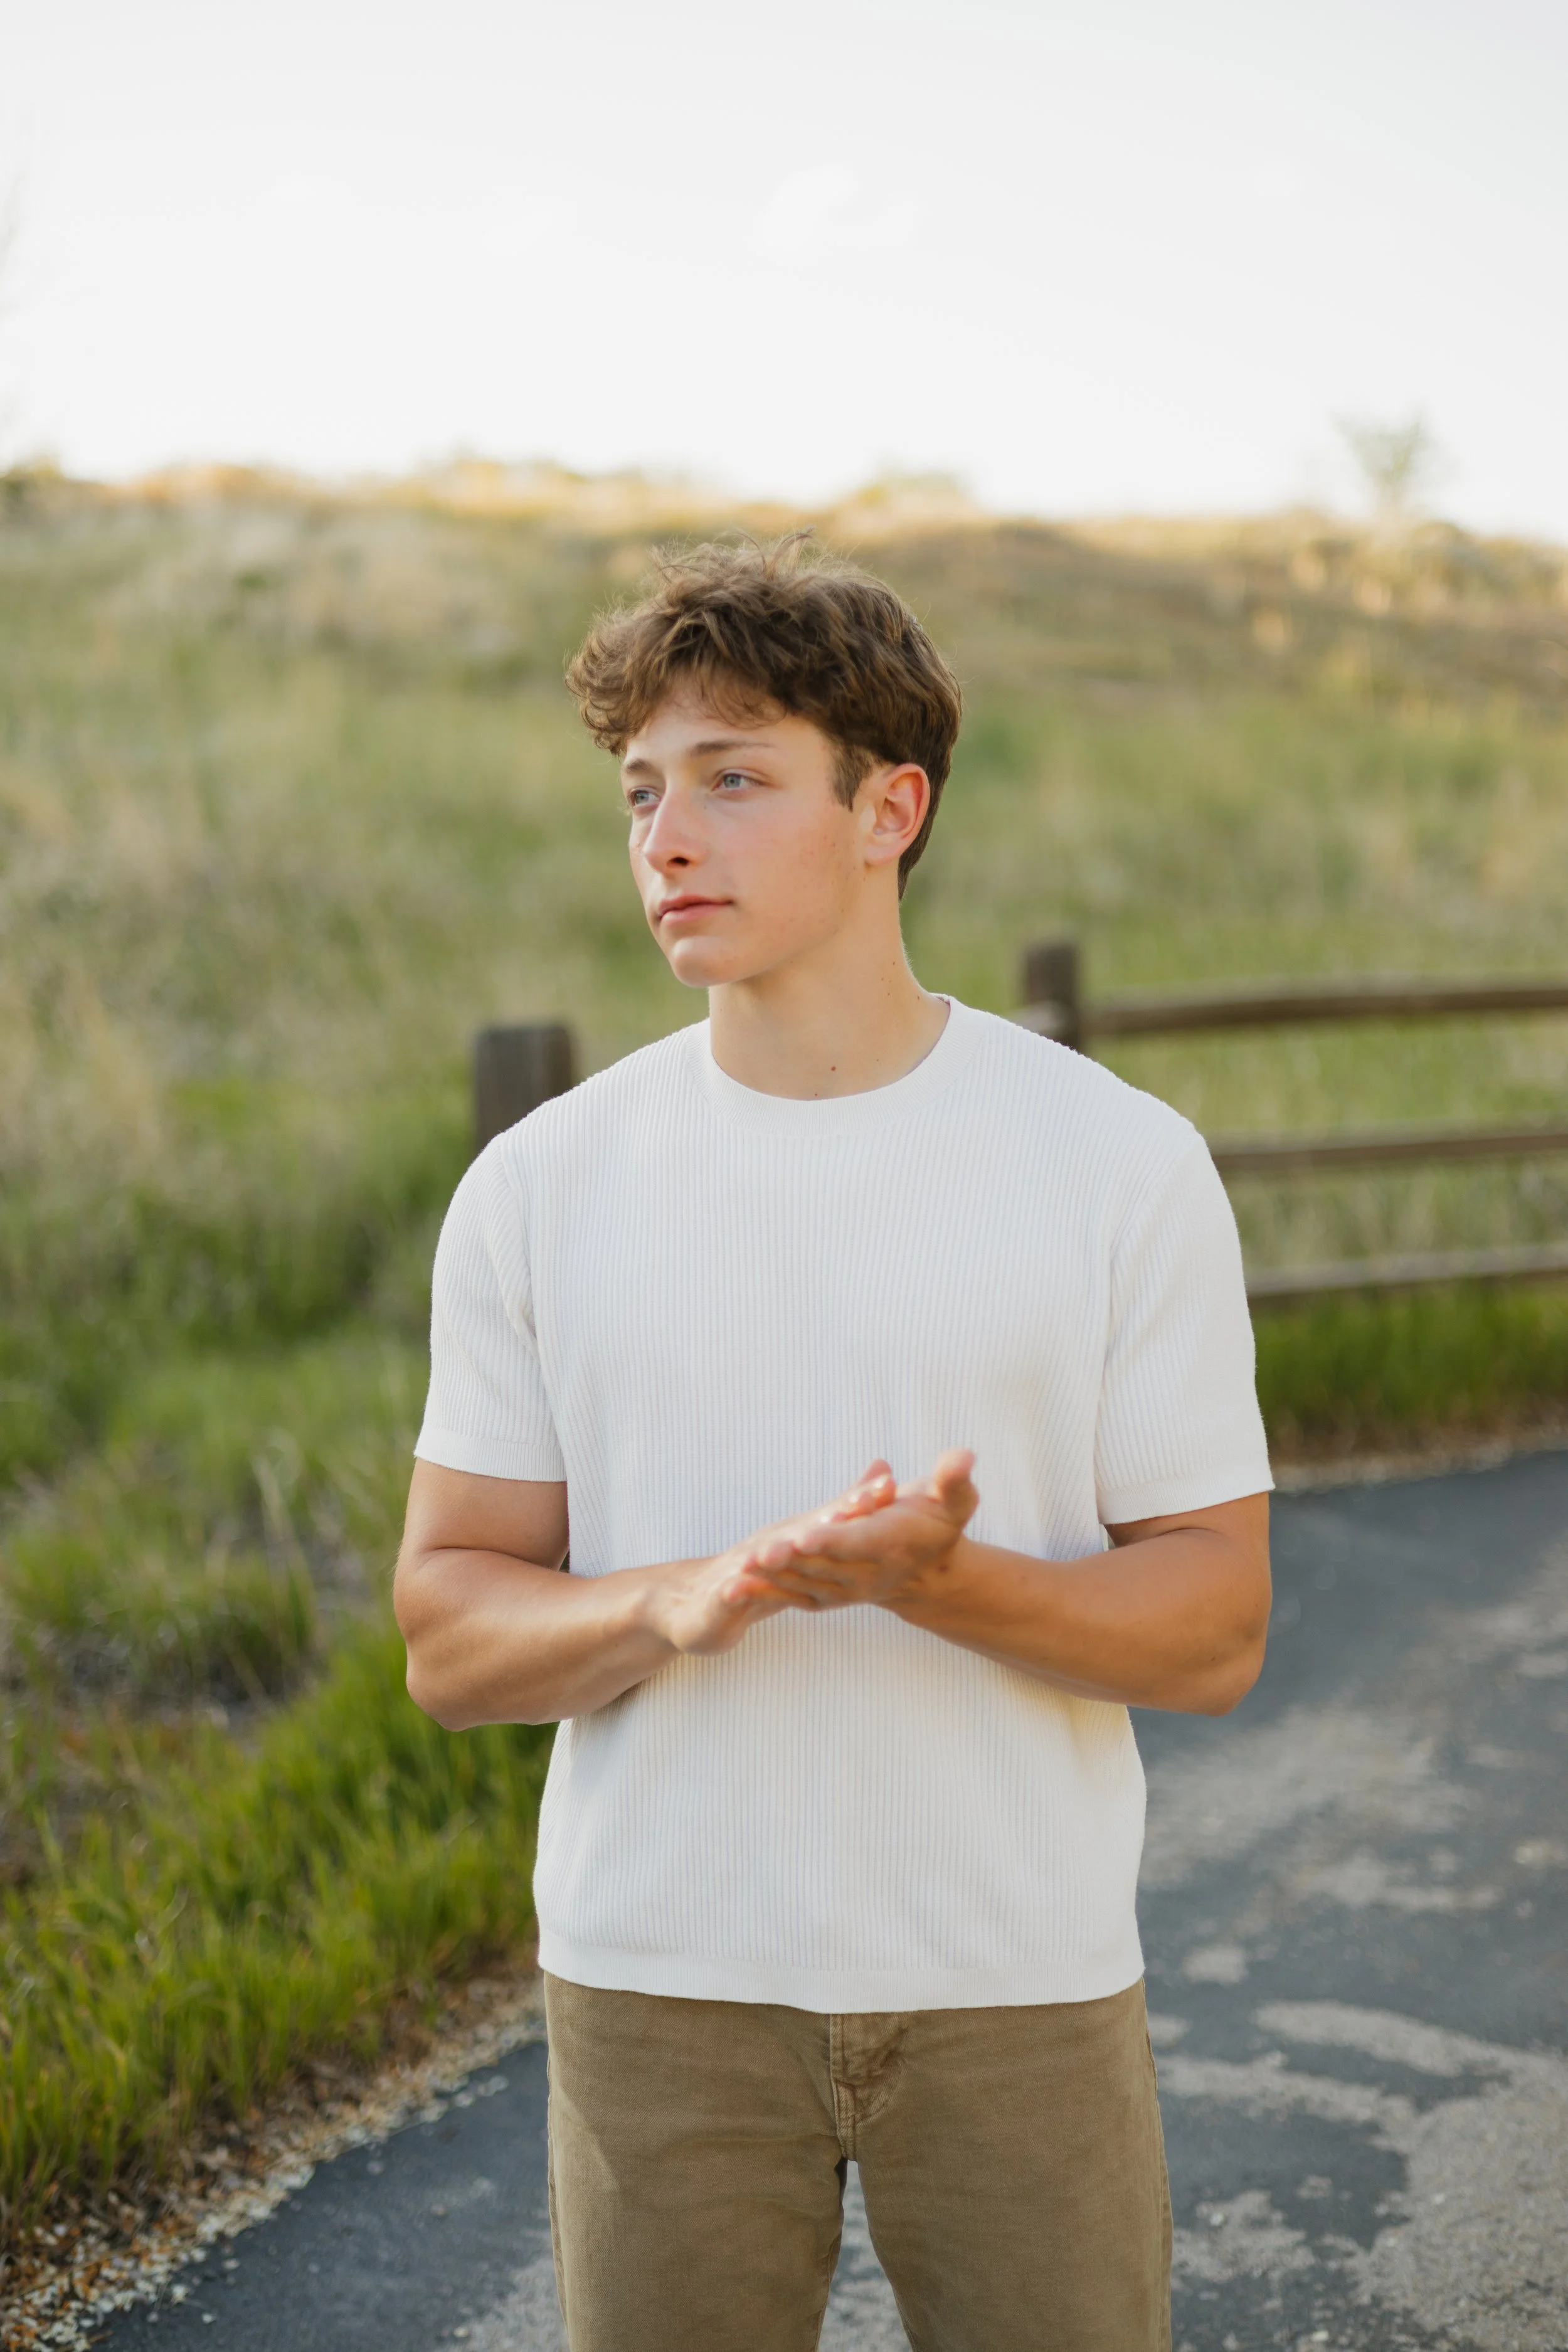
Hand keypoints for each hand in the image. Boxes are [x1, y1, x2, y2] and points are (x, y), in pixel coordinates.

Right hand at [647, 1465, 901, 1656]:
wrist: (697, 1603)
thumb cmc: (760, 1572)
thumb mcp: (805, 1544)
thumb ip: (843, 1512)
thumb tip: (884, 1477)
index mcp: (796, 1535)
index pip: (833, 1515)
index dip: (860, 1501)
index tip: (891, 1484)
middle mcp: (773, 1544)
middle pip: (807, 1528)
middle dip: (835, 1514)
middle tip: (864, 1501)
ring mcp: (746, 1568)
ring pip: (768, 1557)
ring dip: (783, 1550)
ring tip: (804, 1543)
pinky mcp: (724, 1597)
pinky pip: (730, 1594)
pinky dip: (734, 1591)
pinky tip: (735, 1590)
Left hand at [726, 1450, 978, 1614]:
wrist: (928, 1573)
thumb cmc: (937, 1525)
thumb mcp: (954, 1501)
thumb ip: (955, 1480)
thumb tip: (964, 1457)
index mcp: (889, 1546)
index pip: (856, 1543)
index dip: (830, 1540)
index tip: (804, 1536)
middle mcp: (865, 1574)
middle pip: (821, 1565)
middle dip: (789, 1560)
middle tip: (759, 1552)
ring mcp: (844, 1590)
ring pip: (802, 1583)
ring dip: (770, 1579)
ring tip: (737, 1569)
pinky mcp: (826, 1596)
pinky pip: (793, 1596)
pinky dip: (766, 1593)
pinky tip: (734, 1587)